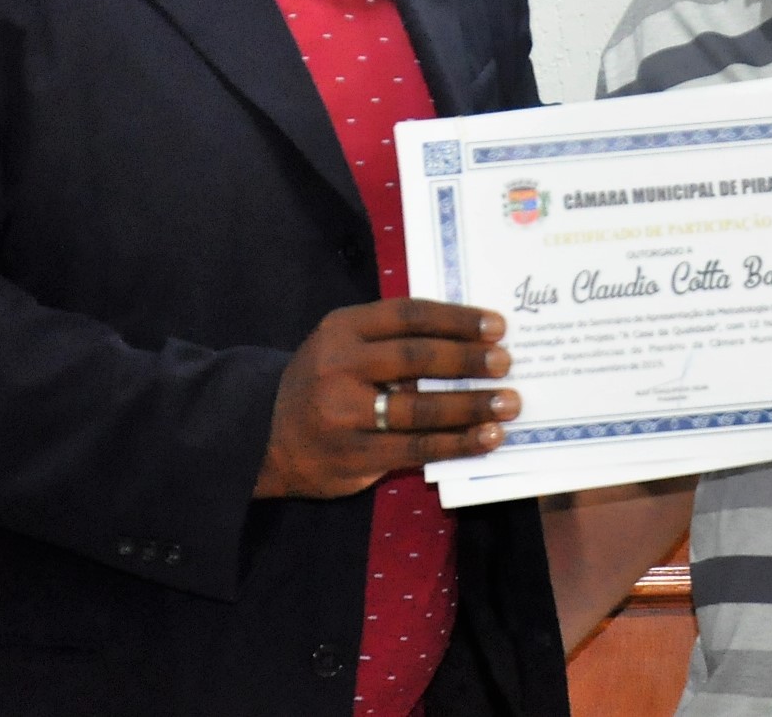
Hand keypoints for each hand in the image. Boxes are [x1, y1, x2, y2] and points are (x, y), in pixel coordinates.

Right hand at [253, 298, 519, 498]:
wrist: (263, 435)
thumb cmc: (323, 382)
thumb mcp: (344, 346)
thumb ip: (392, 340)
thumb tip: (470, 340)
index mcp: (342, 328)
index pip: (409, 315)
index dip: (457, 319)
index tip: (497, 325)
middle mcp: (339, 366)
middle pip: (416, 357)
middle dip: (468, 359)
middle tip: (506, 362)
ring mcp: (344, 413)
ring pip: (420, 408)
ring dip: (471, 405)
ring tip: (508, 403)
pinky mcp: (353, 456)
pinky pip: (415, 448)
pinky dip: (457, 443)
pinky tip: (487, 438)